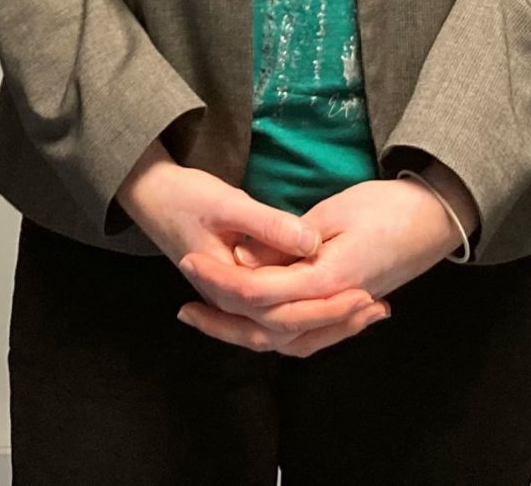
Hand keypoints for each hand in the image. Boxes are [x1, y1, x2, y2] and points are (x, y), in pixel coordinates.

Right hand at [117, 147, 375, 355]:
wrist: (151, 196)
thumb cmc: (185, 196)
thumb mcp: (227, 203)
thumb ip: (268, 226)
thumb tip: (310, 242)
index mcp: (228, 285)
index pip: (282, 310)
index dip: (326, 305)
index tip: (365, 292)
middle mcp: (230, 305)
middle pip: (288, 331)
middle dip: (335, 322)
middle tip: (378, 307)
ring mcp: (232, 304)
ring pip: (284, 334)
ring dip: (326, 327)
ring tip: (369, 312)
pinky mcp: (239, 295)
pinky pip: (277, 321)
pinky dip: (309, 320)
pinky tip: (337, 307)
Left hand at [180, 168, 474, 358]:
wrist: (438, 217)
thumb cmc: (389, 206)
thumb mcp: (333, 211)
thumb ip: (286, 241)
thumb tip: (245, 262)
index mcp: (327, 279)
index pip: (261, 293)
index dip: (221, 282)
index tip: (189, 264)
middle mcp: (334, 306)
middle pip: (267, 329)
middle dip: (222, 321)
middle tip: (185, 308)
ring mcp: (344, 312)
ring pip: (287, 340)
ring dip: (246, 333)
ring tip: (211, 319)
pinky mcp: (350, 308)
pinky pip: (308, 335)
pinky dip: (278, 332)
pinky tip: (259, 323)